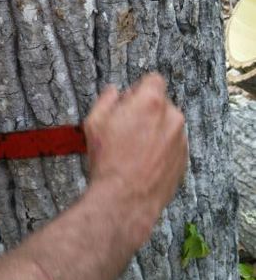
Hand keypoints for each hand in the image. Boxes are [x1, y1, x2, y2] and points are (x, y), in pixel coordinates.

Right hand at [83, 74, 187, 247]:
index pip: (154, 79)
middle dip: (146, 111)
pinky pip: (173, 146)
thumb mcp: (94, 123)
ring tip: (135, 151)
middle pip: (161, 103)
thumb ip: (107, 99)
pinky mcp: (184, 160)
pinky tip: (144, 163)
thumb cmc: (108, 161)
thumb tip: (114, 91)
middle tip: (127, 130)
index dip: (139, 89)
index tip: (129, 102)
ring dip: (155, 131)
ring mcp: (181, 140)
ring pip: (168, 125)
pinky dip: (162, 150)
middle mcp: (172, 117)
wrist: (126, 200)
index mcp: (151, 103)